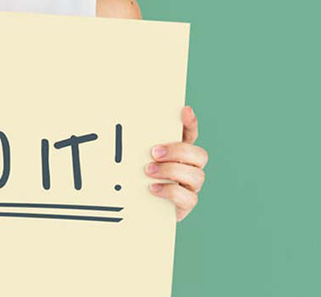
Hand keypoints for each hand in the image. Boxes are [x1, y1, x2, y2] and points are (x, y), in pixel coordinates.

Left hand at [145, 106, 207, 220]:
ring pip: (197, 176)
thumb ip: (137, 146)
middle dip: (178, 151)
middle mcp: (189, 168)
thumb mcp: (136, 160)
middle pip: (199, 155)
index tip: (184, 111)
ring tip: (148, 171)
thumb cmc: (136, 179)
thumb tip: (120, 126)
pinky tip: (152, 188)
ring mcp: (190, 187)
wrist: (134, 210)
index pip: (191, 134)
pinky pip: (188, 198)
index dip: (190, 123)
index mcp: (179, 153)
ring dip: (171, 171)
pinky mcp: (185, 205)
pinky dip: (170, 191)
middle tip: (154, 152)